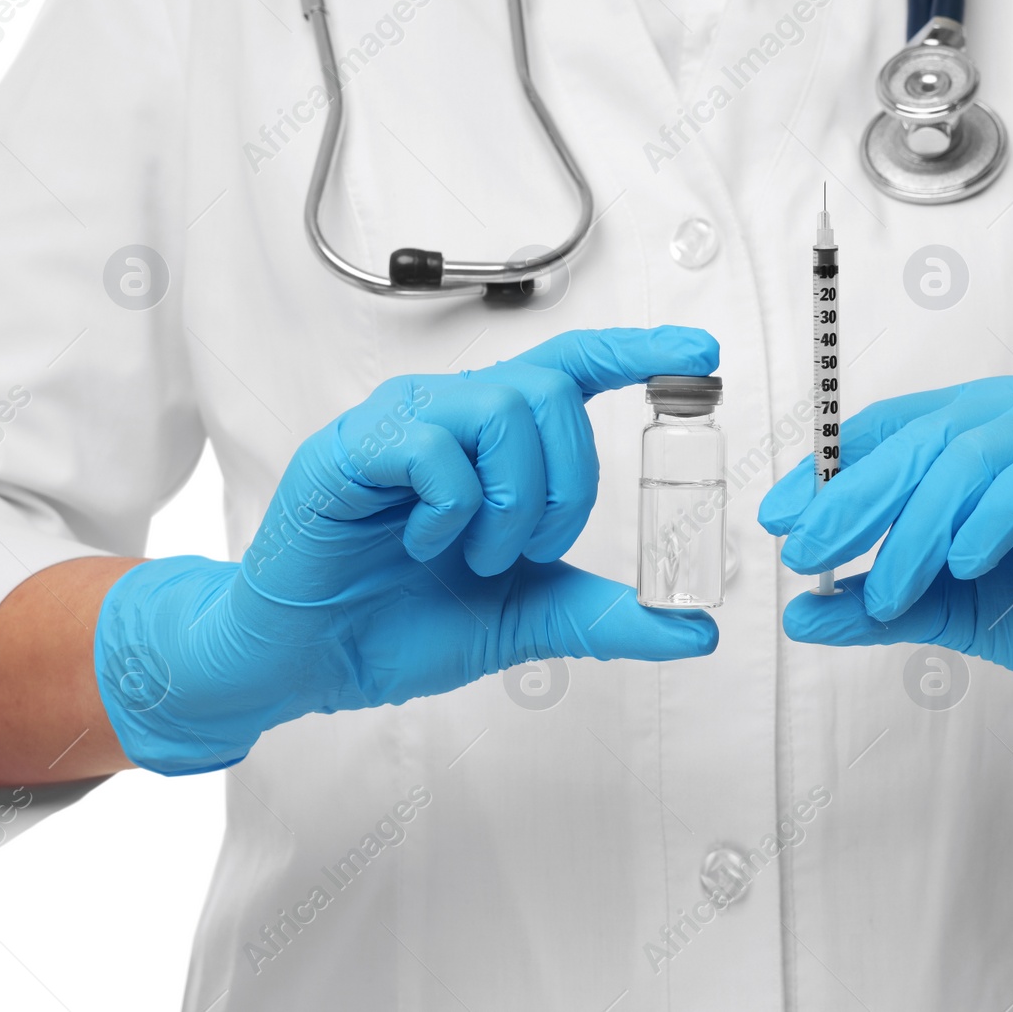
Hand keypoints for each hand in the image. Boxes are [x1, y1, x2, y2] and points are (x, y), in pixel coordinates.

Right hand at [95, 327, 720, 774]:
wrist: (310, 659)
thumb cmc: (405, 620)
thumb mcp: (528, 618)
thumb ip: (607, 616)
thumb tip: (693, 629)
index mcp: (495, 440)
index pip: (575, 368)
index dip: (639, 353)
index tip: (702, 359)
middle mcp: (451, 412)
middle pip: (549, 392)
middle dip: (565, 484)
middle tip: (528, 549)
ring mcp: (401, 424)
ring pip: (501, 409)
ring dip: (510, 502)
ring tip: (474, 554)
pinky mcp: (352, 449)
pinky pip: (433, 446)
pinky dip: (451, 509)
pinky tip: (426, 545)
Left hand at [759, 374, 1012, 734]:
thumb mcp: (960, 613)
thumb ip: (885, 607)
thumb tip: (801, 610)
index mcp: (977, 434)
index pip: (885, 434)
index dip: (825, 473)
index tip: (778, 520)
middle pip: (916, 438)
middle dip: (853, 500)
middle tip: (809, 553)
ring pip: (969, 451)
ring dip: (917, 525)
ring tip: (890, 590)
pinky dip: (992, 515)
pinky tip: (966, 562)